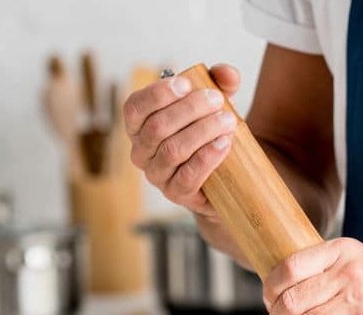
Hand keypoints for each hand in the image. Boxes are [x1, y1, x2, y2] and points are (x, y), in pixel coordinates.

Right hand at [123, 65, 240, 218]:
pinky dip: (207, 157)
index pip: (135, 107)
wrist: (226, 177)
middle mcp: (141, 151)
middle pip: (157, 127)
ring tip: (228, 121)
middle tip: (217, 100)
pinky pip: (188, 176)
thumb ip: (220, 82)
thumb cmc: (211, 133)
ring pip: (172, 150)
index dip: (157, 94)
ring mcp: (157, 175)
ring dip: (202, 132)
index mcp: (140, 126)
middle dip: (190, 109)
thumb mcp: (214, 103)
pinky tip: (225, 143)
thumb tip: (226, 73)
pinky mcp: (176, 194)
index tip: (186, 83)